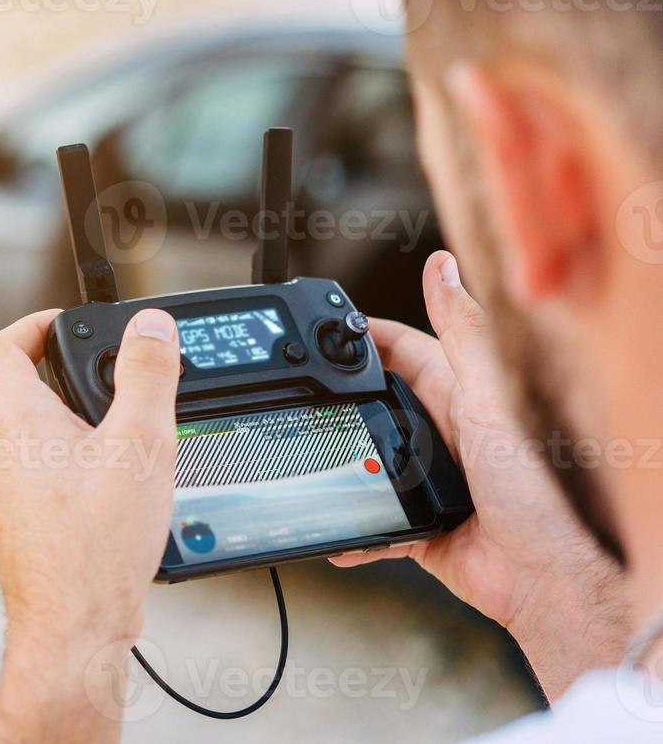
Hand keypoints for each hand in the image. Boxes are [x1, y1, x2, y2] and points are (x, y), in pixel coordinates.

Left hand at [0, 308, 181, 743]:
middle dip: (75, 389)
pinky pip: (48, 494)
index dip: (32, 325)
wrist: (74, 632)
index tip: (66, 324)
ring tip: (131, 454)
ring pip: (41, 451)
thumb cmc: (95, 547)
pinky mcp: (25, 538)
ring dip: (81, 442)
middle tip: (121, 393)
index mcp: (18, 425)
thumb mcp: (140, 444)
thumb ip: (147, 377)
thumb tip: (150, 328)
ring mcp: (7, 503)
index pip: (2, 349)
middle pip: (28, 400)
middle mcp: (0, 461)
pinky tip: (119, 507)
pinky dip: (80, 486)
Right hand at [330, 251, 628, 698]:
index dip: (361, 337)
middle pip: (376, 402)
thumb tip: (444, 266)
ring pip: (369, 459)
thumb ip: (463, 333)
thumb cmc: (542, 490)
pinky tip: (331, 526)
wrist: (551, 579)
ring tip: (301, 453)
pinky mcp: (422, 526)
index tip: (321, 326)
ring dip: (339, 460)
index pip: (400, 350)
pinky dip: (350, 526)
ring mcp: (432, 480)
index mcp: (463, 394)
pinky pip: (373, 521)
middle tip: (295, 390)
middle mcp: (447, 434)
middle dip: (338, 396)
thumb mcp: (492, 397)